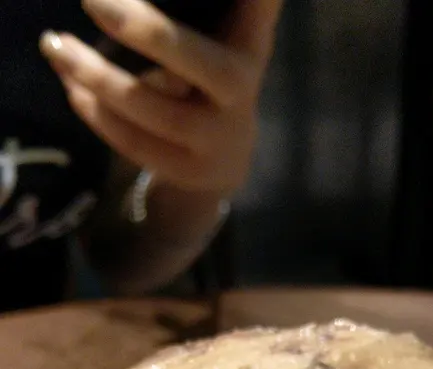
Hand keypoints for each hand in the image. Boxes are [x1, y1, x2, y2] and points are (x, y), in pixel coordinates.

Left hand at [40, 0, 281, 194]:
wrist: (224, 161)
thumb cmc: (211, 76)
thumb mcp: (227, 38)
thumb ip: (215, 8)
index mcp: (250, 43)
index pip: (258, 8)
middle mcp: (240, 88)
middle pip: (188, 58)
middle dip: (141, 28)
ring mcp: (215, 136)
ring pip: (150, 107)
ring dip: (96, 75)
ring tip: (54, 44)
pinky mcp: (186, 169)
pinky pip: (133, 140)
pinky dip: (96, 112)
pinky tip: (71, 86)